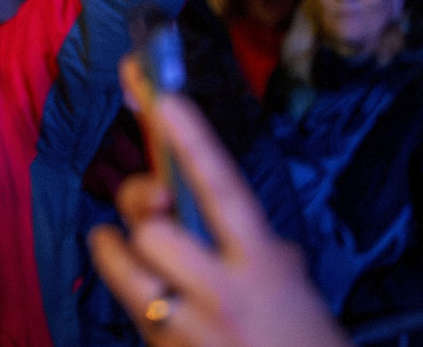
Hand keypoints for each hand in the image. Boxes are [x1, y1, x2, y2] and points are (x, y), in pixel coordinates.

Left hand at [88, 73, 347, 346]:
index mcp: (264, 265)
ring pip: (128, 260)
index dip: (193, 142)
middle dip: (145, 207)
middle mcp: (224, 292)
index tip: (166, 99)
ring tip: (123, 240)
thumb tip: (212, 206)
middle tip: (154, 203)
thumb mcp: (292, 284)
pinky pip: (124, 297)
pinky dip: (120, 274)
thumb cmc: (302, 341)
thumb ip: (253, 243)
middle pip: (156, 226)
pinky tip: (126, 271)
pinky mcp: (162, 346)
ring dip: (121, 245)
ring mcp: (189, 324)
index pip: (224, 191)